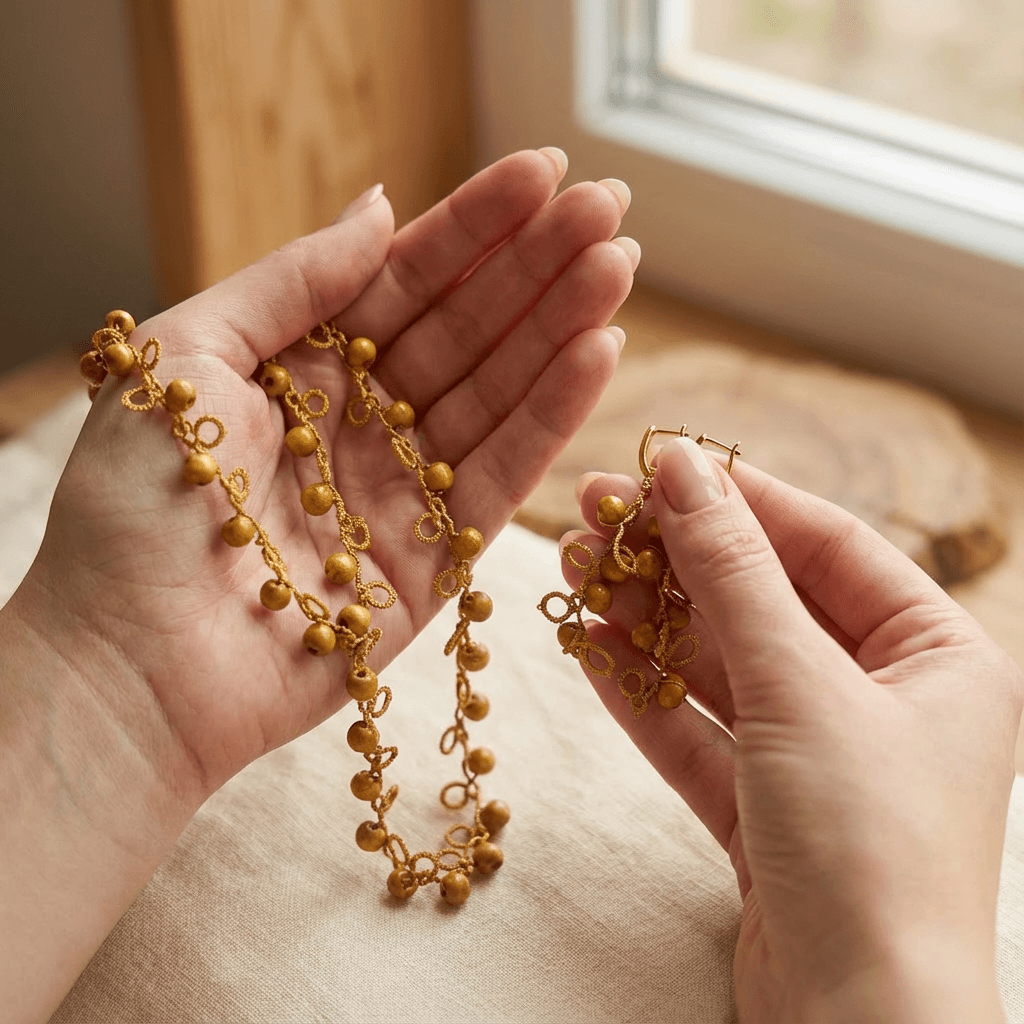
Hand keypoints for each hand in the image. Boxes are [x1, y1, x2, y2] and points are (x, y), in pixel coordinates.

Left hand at [12, 149, 636, 797]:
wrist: (132, 667)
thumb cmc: (132, 508)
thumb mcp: (189, 354)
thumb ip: (292, 281)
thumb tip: (380, 207)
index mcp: (301, 368)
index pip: (404, 283)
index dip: (474, 229)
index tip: (544, 173)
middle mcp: (360, 423)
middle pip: (465, 332)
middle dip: (536, 269)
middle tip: (610, 209)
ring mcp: (403, 491)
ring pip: (497, 396)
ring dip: (560, 329)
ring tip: (618, 265)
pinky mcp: (436, 560)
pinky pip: (502, 476)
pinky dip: (551, 417)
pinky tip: (598, 353)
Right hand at [564, 437, 1020, 1022]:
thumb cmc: (868, 848)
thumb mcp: (798, 684)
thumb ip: (733, 573)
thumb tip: (682, 471)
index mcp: (936, 654)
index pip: (826, 543)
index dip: (738, 499)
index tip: (656, 466)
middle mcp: (884, 699)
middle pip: (762, 601)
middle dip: (674, 561)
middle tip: (589, 515)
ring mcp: (820, 756)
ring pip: (719, 666)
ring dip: (645, 622)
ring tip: (572, 573)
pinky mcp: (765, 809)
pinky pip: (698, 732)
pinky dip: (643, 695)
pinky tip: (587, 648)